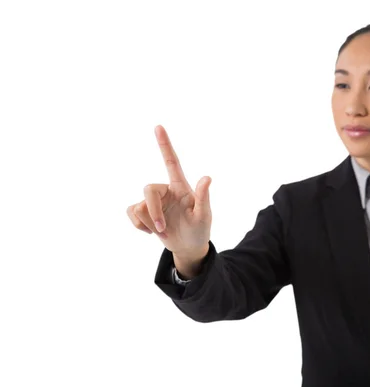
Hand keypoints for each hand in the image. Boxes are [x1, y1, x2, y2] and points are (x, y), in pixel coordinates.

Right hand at [126, 125, 211, 257]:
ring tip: (162, 231)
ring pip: (139, 206)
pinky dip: (139, 226)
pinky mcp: (144, 212)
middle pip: (148, 189)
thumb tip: (207, 178)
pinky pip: (132, 213)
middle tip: (162, 228)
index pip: (171, 162)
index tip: (158, 126)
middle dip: (153, 212)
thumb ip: (203, 197)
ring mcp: (154, 201)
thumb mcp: (204, 215)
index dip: (164, 144)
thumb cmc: (199, 229)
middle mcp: (166, 190)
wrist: (188, 247)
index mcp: (180, 187)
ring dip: (149, 223)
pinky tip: (151, 232)